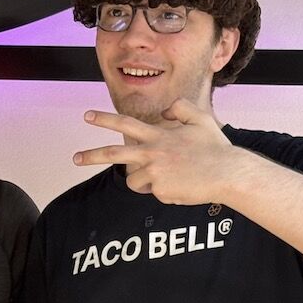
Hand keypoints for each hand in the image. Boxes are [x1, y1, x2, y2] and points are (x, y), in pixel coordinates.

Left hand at [73, 99, 243, 205]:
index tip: (86, 116)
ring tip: (171, 178)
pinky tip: (182, 187)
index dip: (104, 119)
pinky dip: (164, 192)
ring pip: (135, 181)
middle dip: (91, 155)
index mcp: (159, 135)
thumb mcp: (201, 120)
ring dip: (145, 181)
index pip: (125, 123)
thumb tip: (164, 112)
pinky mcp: (159, 191)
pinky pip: (153, 193)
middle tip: (74, 158)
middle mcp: (152, 153)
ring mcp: (154, 173)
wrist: (228, 174)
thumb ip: (180, 108)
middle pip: (114, 154)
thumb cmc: (216, 148)